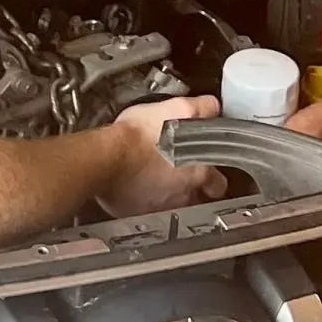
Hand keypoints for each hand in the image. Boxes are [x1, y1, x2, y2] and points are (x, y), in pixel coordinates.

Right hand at [95, 95, 225, 213]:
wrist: (103, 158)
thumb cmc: (135, 136)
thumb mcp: (173, 109)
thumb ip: (199, 109)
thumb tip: (212, 106)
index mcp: (197, 172)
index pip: (218, 184)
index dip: (213, 177)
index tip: (206, 171)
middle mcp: (183, 195)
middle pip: (198, 200)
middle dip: (192, 191)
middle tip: (178, 177)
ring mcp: (161, 209)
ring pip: (173, 208)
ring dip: (167, 197)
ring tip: (154, 182)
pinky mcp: (137, 215)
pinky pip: (146, 213)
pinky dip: (143, 203)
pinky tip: (135, 189)